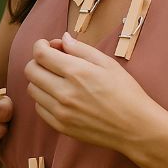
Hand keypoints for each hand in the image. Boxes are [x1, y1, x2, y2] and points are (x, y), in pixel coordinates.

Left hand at [24, 33, 155, 150]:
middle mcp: (64, 92)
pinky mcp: (61, 126)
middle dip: (38, 61)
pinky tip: (59, 96)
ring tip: (56, 79)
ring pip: (32, 89)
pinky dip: (44, 99)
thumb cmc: (126, 93)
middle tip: (52, 61)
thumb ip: (81, 49)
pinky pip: (39, 108)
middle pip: (31, 71)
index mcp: (76, 72)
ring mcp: (61, 111)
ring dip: (40, 80)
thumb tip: (63, 39)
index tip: (47, 45)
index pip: (40, 54)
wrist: (136, 128)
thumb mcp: (108, 63)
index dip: (40, 45)